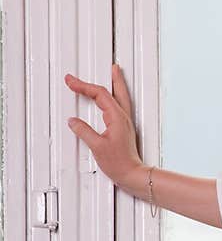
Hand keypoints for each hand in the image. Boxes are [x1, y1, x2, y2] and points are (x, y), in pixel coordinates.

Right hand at [65, 64, 143, 186]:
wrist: (133, 174)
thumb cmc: (119, 163)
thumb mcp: (96, 146)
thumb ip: (84, 131)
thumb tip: (73, 121)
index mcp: (117, 118)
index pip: (100, 94)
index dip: (84, 86)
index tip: (71, 81)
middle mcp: (124, 117)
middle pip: (117, 91)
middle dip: (110, 77)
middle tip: (108, 66)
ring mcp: (125, 122)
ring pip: (122, 97)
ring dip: (117, 84)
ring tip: (115, 73)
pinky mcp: (124, 129)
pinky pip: (121, 106)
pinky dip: (116, 96)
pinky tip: (112, 98)